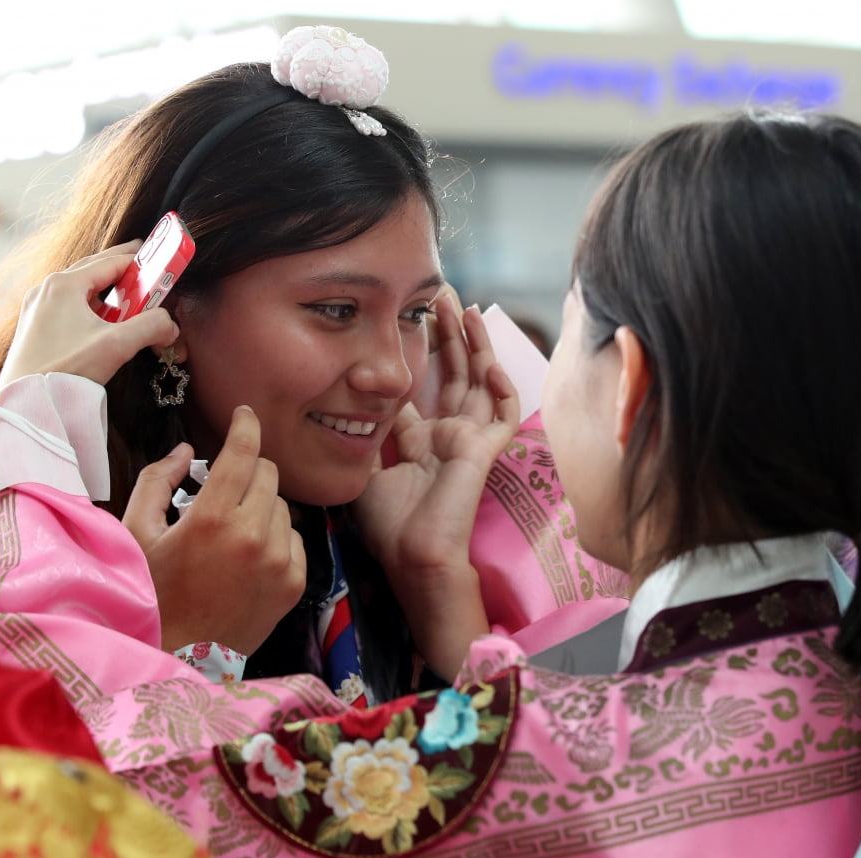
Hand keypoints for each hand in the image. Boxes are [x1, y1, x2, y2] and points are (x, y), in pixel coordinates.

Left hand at [0, 241, 178, 389]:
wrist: (28, 401)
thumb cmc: (64, 370)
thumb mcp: (116, 345)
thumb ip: (150, 327)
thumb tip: (169, 326)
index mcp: (64, 285)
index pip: (110, 262)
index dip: (139, 263)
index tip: (158, 264)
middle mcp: (47, 290)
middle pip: (94, 271)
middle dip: (123, 273)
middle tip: (146, 273)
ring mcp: (38, 308)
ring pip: (81, 290)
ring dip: (108, 293)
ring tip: (129, 302)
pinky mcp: (36, 326)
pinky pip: (70, 307)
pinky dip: (92, 308)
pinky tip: (104, 325)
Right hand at [122, 406, 305, 653]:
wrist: (180, 656)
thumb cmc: (151, 593)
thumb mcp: (137, 533)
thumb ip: (158, 481)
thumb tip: (188, 450)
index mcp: (211, 519)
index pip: (243, 452)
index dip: (245, 425)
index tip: (244, 414)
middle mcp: (252, 536)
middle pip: (267, 474)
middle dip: (247, 471)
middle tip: (223, 490)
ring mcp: (277, 561)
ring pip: (281, 506)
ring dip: (259, 505)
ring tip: (231, 529)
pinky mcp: (293, 584)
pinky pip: (294, 538)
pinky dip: (275, 536)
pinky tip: (248, 554)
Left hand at [353, 301, 519, 678]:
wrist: (413, 557)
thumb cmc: (389, 525)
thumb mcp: (368, 467)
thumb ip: (369, 432)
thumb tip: (356, 399)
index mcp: (419, 441)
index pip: (423, 387)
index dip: (419, 355)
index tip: (411, 320)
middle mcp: (447, 435)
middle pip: (454, 375)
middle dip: (449, 335)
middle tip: (443, 297)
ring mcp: (469, 441)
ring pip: (481, 383)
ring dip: (475, 346)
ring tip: (467, 309)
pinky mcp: (485, 450)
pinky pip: (504, 414)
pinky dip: (502, 388)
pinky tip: (489, 362)